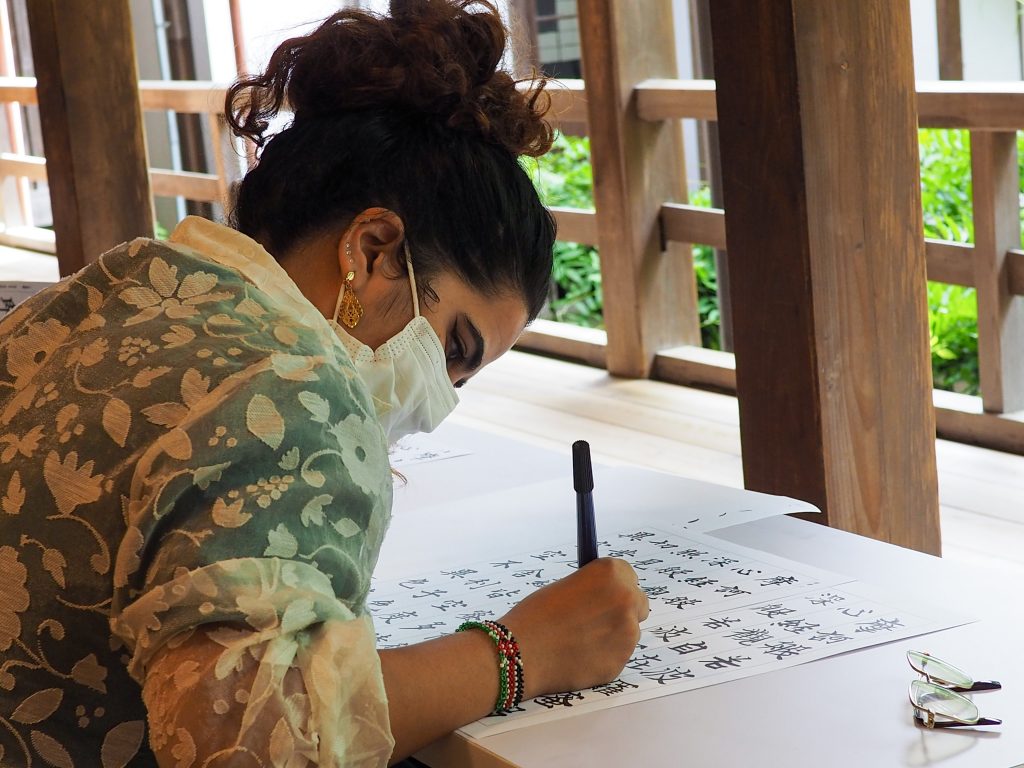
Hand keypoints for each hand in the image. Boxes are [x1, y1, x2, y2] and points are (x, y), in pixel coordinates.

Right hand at [498, 557, 647, 697]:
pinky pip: (617, 655)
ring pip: (629, 632)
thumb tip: (607, 595)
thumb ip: (593, 588)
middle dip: (622, 609)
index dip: (614, 585)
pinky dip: (604, 656)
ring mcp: (628, 633)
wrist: (521, 652)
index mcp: (612, 573)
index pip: (628, 574)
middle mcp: (626, 599)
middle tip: (597, 618)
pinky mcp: (621, 662)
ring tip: (579, 640)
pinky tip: (578, 656)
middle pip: (638, 603)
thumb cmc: (535, 615)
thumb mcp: (565, 586)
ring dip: (613, 634)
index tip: (604, 592)